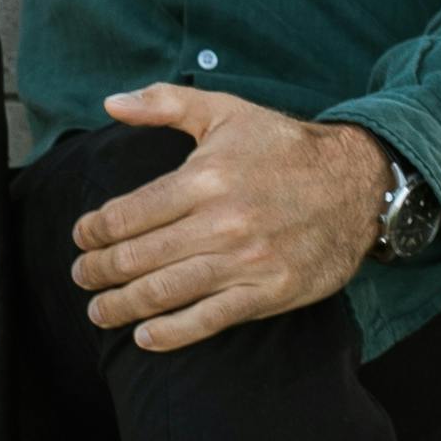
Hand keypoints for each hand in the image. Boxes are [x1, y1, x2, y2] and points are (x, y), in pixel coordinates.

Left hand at [71, 87, 389, 351]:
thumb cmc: (285, 147)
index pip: (127, 214)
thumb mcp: (226, 113)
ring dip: (121, 305)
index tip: (82, 237)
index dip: (93, 231)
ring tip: (99, 311)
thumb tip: (110, 103)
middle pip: (137, 257)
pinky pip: (209, 319)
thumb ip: (165, 104)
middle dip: (98, 271)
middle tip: (82, 276)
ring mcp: (246, 261)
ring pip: (165, 292)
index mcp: (204, 178)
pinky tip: (144, 336)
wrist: (358, 183)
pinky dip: (171, 333)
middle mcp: (221, 221)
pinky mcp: (270, 291)